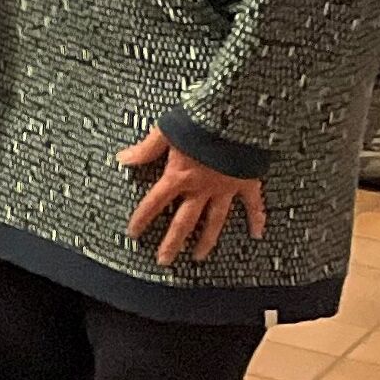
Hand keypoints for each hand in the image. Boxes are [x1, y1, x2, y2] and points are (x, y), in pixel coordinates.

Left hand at [120, 126, 267, 263]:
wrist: (233, 118)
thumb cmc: (197, 122)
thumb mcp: (165, 132)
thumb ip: (145, 149)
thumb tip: (122, 159)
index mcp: (179, 176)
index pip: (155, 202)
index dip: (142, 218)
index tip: (133, 234)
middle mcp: (201, 188)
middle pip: (184, 221)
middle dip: (173, 242)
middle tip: (164, 261)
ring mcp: (225, 189)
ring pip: (214, 220)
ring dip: (206, 240)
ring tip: (198, 257)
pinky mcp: (246, 183)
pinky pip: (253, 205)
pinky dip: (257, 219)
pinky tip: (257, 234)